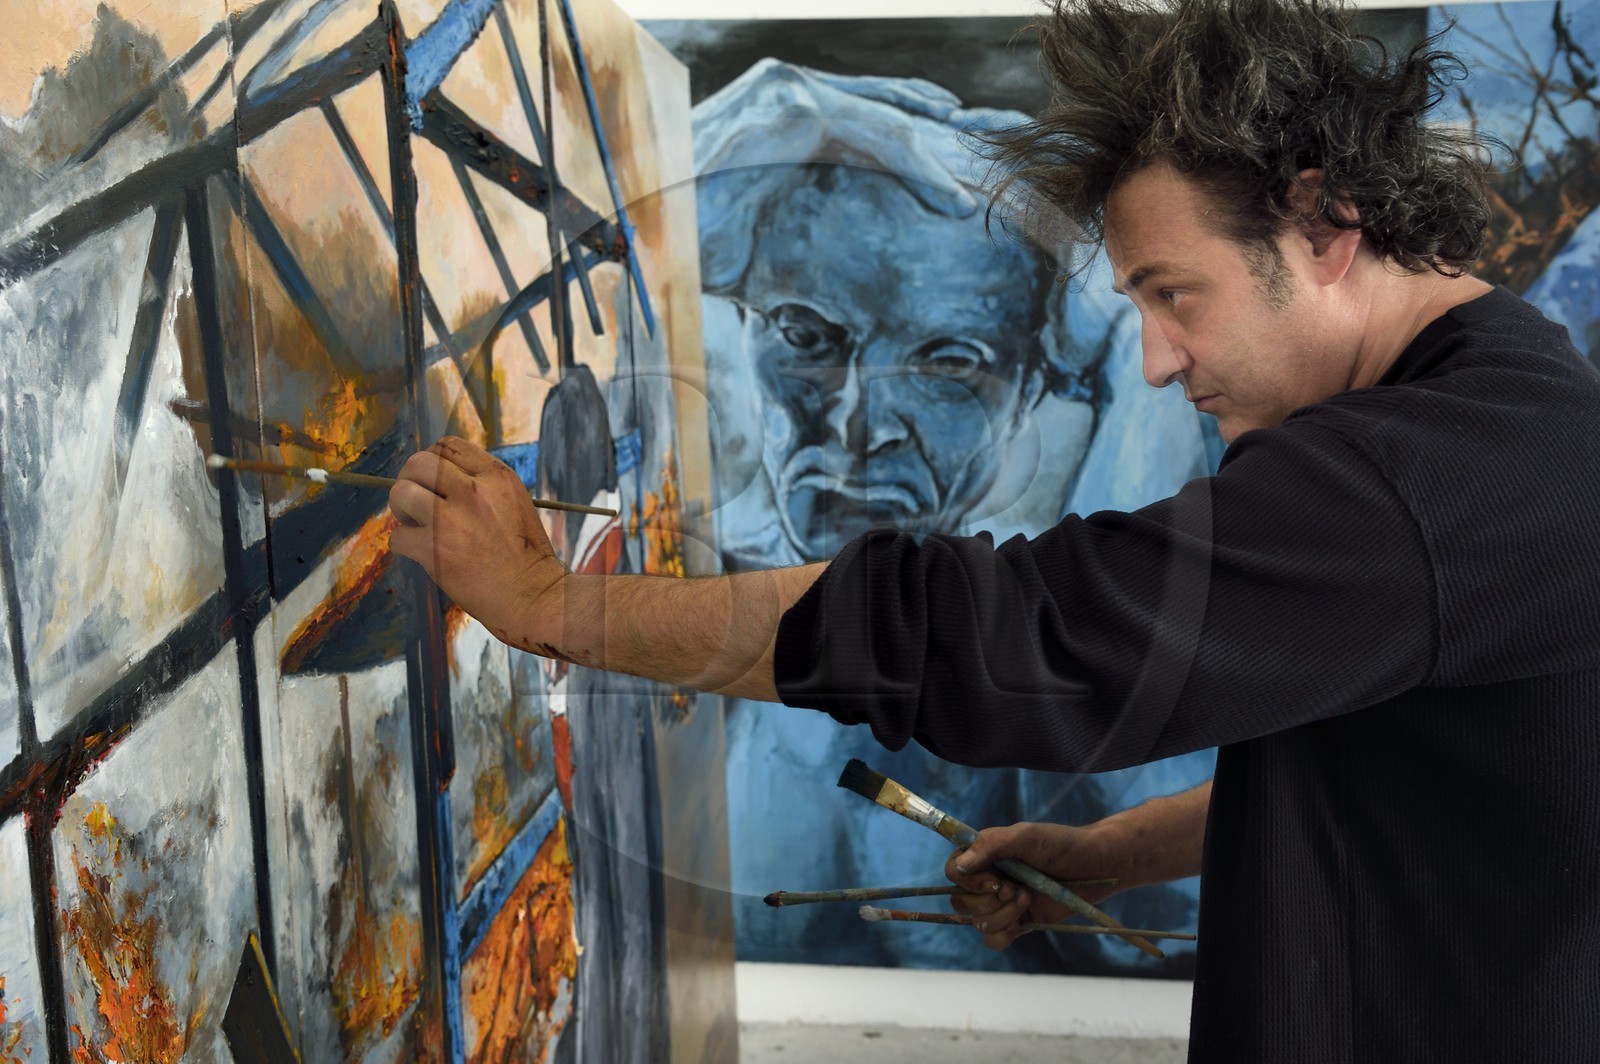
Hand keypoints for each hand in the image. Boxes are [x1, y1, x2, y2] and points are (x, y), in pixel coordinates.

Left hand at [387, 436, 567, 650]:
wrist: (533, 597)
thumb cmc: (525, 555)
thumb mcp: (514, 502)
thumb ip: (482, 484)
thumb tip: (437, 477)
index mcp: (497, 476)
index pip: (447, 445)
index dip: (433, 460)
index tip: (434, 481)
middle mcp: (474, 491)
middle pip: (418, 463)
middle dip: (411, 481)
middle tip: (419, 503)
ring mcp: (451, 520)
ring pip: (400, 493)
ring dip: (401, 510)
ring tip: (416, 525)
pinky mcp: (434, 550)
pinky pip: (398, 537)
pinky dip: (405, 546)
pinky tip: (422, 553)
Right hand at [944, 820, 1128, 950]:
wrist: (1095, 867)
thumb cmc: (1062, 844)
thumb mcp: (1026, 836)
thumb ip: (991, 845)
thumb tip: (961, 866)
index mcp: (985, 856)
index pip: (954, 871)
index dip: (969, 882)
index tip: (996, 880)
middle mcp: (988, 880)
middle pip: (961, 902)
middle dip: (988, 901)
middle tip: (1015, 890)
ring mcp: (1001, 904)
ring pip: (978, 923)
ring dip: (1002, 915)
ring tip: (1028, 898)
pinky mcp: (1017, 923)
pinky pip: (993, 939)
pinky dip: (1004, 934)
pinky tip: (1023, 920)